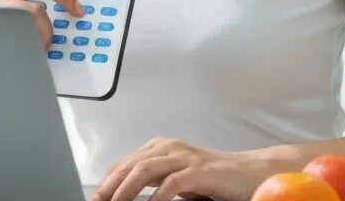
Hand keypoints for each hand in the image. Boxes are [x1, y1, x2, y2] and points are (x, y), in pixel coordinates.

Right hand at [0, 0, 84, 49]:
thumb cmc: (0, 33)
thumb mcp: (20, 13)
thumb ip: (39, 4)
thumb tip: (72, 10)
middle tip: (77, 10)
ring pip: (36, 9)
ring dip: (46, 30)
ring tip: (40, 43)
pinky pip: (27, 29)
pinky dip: (36, 42)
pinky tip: (28, 48)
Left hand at [88, 137, 280, 200]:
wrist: (250, 173)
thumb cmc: (212, 180)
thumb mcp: (176, 180)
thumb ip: (153, 183)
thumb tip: (122, 195)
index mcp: (160, 148)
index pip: (123, 164)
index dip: (105, 183)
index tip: (94, 200)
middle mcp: (169, 148)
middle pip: (129, 165)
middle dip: (109, 187)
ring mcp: (185, 157)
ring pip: (145, 169)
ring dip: (125, 190)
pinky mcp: (200, 171)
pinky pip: (172, 182)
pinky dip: (157, 196)